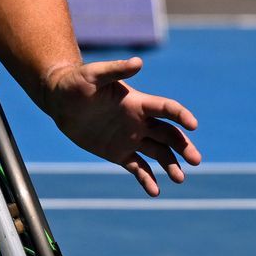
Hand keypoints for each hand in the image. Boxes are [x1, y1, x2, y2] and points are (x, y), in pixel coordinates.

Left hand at [41, 57, 200, 195]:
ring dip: (171, 165)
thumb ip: (116, 70)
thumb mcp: (93, 74)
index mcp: (138, 102)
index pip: (166, 109)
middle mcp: (139, 122)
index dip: (181, 115)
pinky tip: (155, 192)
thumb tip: (138, 62)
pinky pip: (138, 168)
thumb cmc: (76, 82)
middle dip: (184, 147)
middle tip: (196, 160)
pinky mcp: (119, 153)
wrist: (60, 100)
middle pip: (169, 135)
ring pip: (159, 153)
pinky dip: (147, 180)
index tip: (193, 125)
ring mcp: (131, 138)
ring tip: (180, 179)